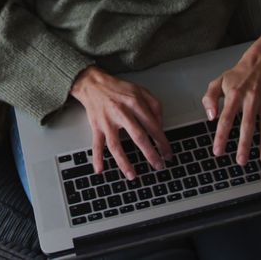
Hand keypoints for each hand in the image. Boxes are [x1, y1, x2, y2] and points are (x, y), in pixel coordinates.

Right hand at [70, 65, 172, 179]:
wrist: (93, 84)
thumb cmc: (118, 89)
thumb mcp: (141, 91)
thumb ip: (155, 106)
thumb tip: (160, 126)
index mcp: (135, 103)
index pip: (152, 126)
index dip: (162, 142)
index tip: (167, 153)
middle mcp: (121, 112)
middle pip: (138, 137)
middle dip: (150, 154)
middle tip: (158, 166)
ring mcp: (107, 121)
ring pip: (115, 145)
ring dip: (124, 162)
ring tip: (132, 175)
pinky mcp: (96, 126)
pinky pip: (96, 145)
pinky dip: (97, 158)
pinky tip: (100, 170)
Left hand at [201, 50, 260, 166]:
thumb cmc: (238, 75)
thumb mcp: (218, 82)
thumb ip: (209, 98)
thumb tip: (211, 116)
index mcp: (235, 95)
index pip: (226, 119)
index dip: (221, 136)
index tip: (218, 151)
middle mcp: (252, 99)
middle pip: (248, 125)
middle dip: (245, 144)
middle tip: (241, 160)